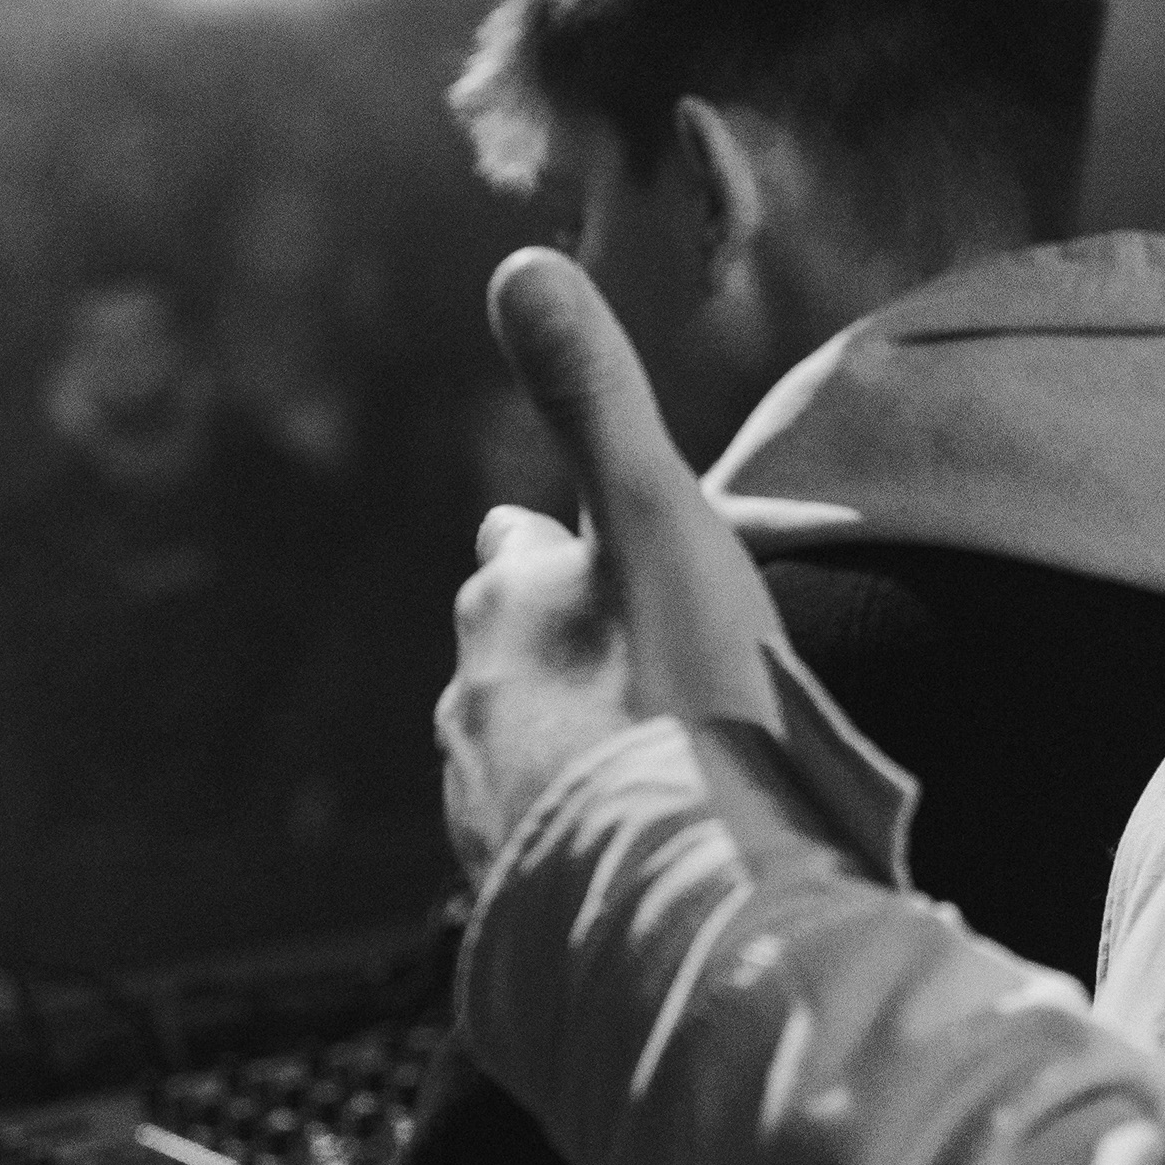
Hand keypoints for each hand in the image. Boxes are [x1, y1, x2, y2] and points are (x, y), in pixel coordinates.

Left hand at [434, 252, 789, 881]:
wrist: (689, 902)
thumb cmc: (687, 700)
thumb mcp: (657, 522)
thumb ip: (593, 396)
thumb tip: (519, 260)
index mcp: (508, 611)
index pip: (515, 555)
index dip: (548, 548)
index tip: (562, 549)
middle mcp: (475, 710)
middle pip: (507, 659)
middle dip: (551, 650)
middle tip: (613, 654)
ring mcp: (491, 815)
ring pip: (521, 755)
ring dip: (568, 748)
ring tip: (632, 760)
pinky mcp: (523, 904)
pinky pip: (547, 851)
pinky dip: (584, 837)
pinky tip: (632, 851)